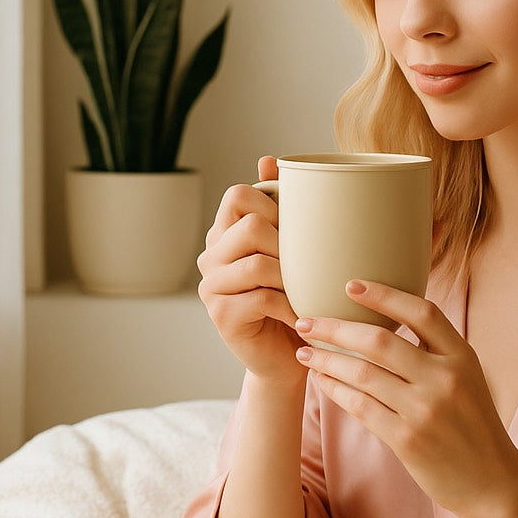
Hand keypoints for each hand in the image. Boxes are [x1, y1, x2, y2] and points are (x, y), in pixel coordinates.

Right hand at [197, 157, 304, 388]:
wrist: (287, 358)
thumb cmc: (295, 298)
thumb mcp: (292, 249)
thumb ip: (280, 207)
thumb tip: (267, 159)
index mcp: (224, 233)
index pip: (238, 194)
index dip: (273, 205)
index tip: (296, 229)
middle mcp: (210, 256)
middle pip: (250, 226)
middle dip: (287, 244)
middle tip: (307, 266)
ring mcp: (211, 287)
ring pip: (258, 263)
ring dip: (292, 278)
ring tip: (307, 291)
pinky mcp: (221, 317)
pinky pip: (262, 298)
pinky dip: (291, 306)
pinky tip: (304, 315)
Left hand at [293, 280, 517, 517]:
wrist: (490, 482)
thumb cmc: (472, 425)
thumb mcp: (467, 378)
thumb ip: (436, 352)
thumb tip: (385, 320)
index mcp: (462, 356)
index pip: (422, 312)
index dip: (384, 294)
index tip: (350, 285)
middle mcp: (445, 378)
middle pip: (379, 340)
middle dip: (335, 328)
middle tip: (305, 321)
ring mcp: (425, 410)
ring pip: (362, 372)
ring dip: (326, 359)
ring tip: (304, 351)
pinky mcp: (407, 439)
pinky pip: (360, 406)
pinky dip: (335, 390)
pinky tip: (321, 380)